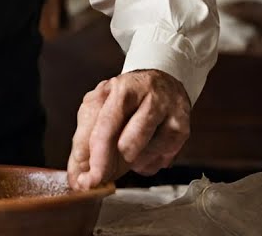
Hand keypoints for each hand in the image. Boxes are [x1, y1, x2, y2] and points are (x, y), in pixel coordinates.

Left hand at [66, 69, 190, 189]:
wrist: (162, 80)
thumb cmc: (126, 96)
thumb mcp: (99, 104)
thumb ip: (85, 134)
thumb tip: (79, 169)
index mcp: (123, 89)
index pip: (107, 127)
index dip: (98, 158)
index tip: (88, 181)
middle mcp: (151, 99)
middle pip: (128, 145)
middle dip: (110, 165)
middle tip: (100, 173)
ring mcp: (170, 115)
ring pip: (145, 156)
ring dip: (130, 162)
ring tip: (126, 147)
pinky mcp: (183, 130)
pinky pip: (160, 161)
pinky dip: (146, 163)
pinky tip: (143, 149)